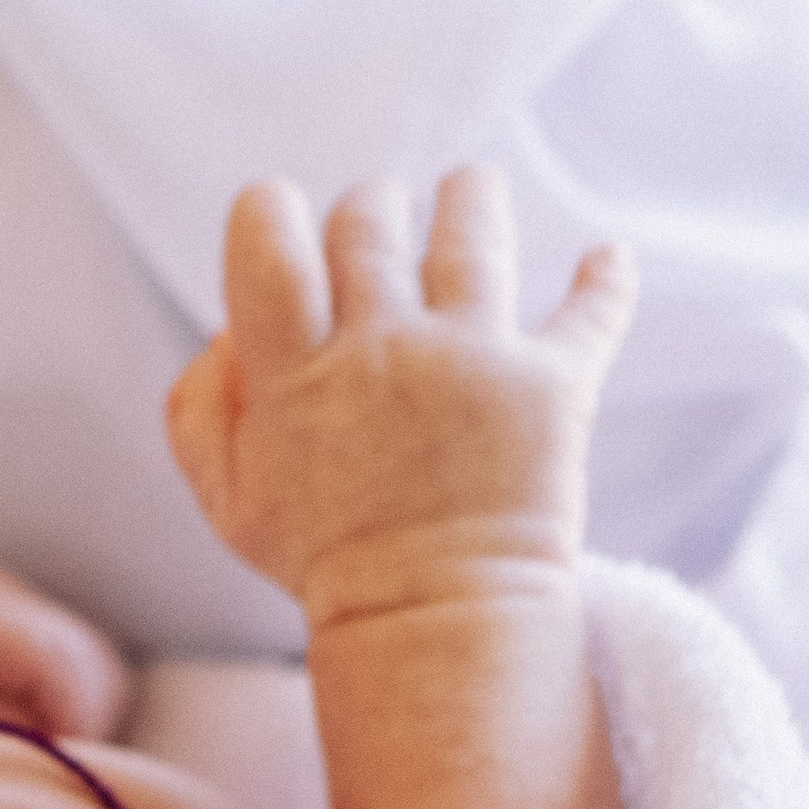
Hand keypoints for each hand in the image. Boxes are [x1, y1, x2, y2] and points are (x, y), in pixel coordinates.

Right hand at [164, 169, 635, 620]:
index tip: (282, 214)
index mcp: (296, 373)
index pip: (269, 243)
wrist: (433, 621)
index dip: (269, 210)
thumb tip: (230, 329)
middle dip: (369, 205)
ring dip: (470, 197)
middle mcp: (384, 349)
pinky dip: (605, 279)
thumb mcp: (225, 495)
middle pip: (370, 223)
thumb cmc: (322, 557)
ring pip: (473, 234)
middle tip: (377, 213)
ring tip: (471, 187)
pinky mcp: (553, 388)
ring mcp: (474, 361)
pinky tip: (608, 255)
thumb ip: (200, 404)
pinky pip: (590, 313)